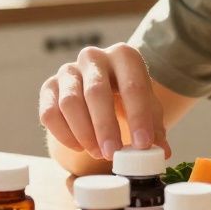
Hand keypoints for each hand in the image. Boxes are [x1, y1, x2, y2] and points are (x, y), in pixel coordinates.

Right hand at [38, 43, 169, 159]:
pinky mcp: (49, 86)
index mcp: (124, 56)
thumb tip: (161, 152)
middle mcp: (93, 57)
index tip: (143, 144)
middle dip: (105, 126)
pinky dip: (64, 134)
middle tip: (113, 153)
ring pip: (69, 102)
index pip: (133, 85)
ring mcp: (68, 70)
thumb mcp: (148, 109)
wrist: (101, 92)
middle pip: (96, 91)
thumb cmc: (128, 99)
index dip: (139, 117)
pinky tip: (79, 147)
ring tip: (98, 153)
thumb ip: (156, 130)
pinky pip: (49, 113)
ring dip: (84, 132)